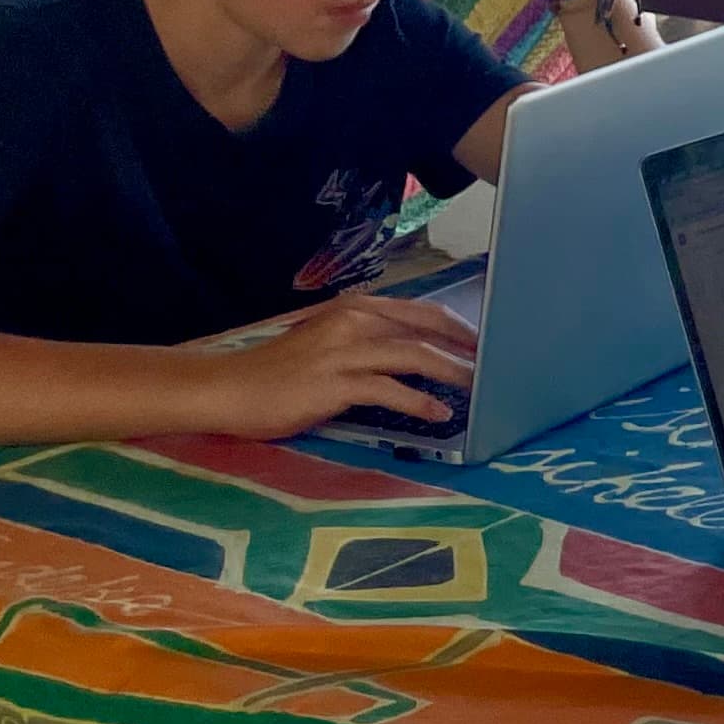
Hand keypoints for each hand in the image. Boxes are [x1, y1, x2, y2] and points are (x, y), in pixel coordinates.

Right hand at [216, 293, 480, 438]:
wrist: (229, 388)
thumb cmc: (277, 370)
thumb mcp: (327, 343)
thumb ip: (366, 341)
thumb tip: (408, 354)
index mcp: (354, 308)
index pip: (419, 311)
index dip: (455, 326)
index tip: (481, 342)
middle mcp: (354, 321)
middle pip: (425, 328)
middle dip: (463, 346)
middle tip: (494, 364)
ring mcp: (345, 351)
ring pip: (414, 355)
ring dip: (451, 372)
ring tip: (477, 389)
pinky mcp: (336, 383)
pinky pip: (390, 390)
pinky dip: (420, 401)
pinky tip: (439, 414)